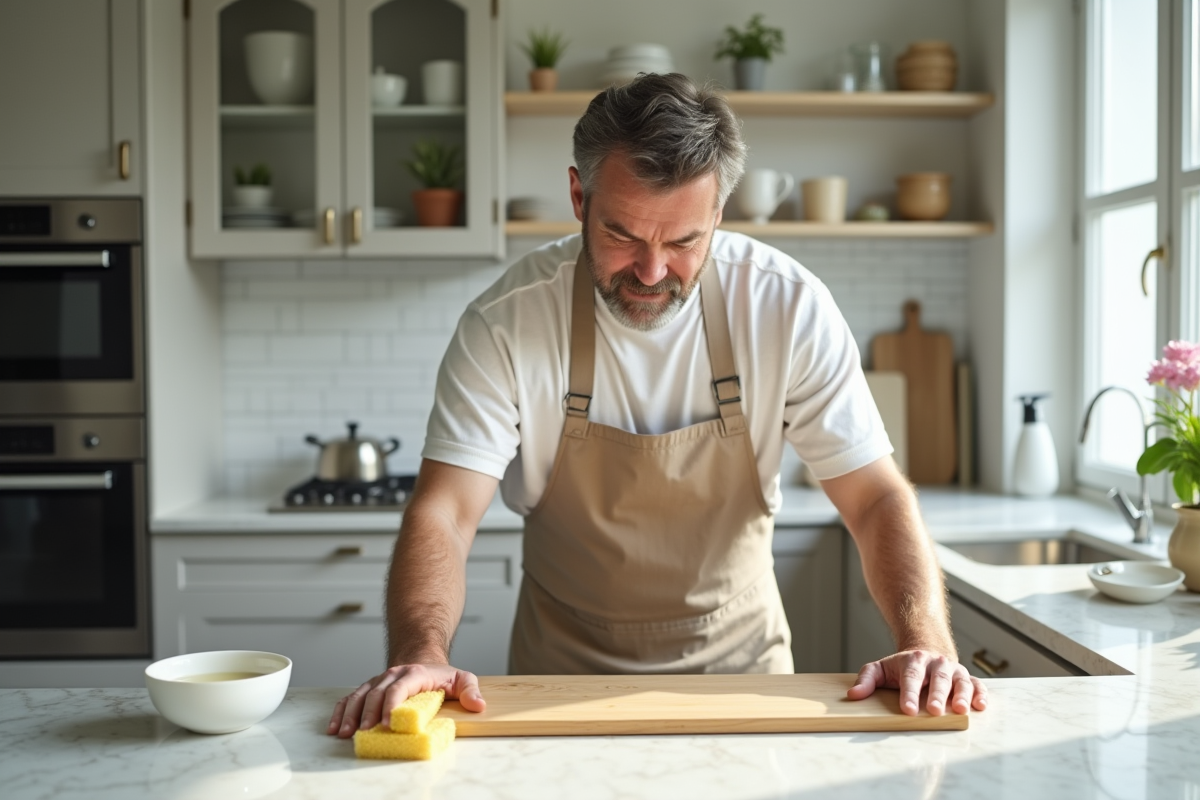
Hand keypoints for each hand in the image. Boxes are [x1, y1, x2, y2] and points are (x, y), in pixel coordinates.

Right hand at [327, 663, 486, 738]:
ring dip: (350, 714)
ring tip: (344, 733)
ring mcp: (378, 681)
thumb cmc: (441, 675)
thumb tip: (478, 704)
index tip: (388, 724)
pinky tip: (334, 727)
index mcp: (414, 673)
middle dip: (369, 714)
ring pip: (360, 695)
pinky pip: (351, 698)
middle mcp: (392, 675)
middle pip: (376, 693)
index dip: (391, 705)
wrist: (423, 659)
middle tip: (365, 733)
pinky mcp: (369, 689)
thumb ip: (470, 690)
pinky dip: (341, 711)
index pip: (399, 688)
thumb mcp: (461, 678)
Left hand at [846, 649, 987, 715]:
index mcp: (914, 661)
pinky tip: (980, 705)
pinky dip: (980, 694)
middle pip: (938, 679)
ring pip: (960, 681)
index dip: (909, 694)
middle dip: (936, 695)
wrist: (925, 652)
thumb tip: (854, 695)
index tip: (908, 710)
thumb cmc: (901, 667)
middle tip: (934, 711)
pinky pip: (977, 684)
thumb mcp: (880, 669)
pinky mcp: (966, 678)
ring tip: (960, 710)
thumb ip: (866, 680)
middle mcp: (936, 664)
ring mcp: (953, 670)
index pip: (911, 677)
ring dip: (961, 695)